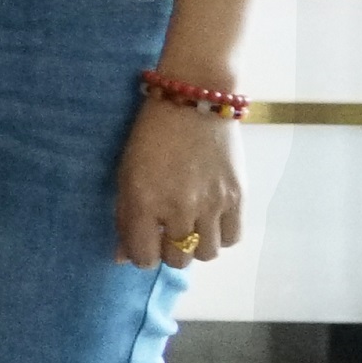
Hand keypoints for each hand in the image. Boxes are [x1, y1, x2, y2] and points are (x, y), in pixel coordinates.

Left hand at [111, 93, 240, 272]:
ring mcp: (212, 204)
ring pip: (207, 254)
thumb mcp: (126, 173)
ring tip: (191, 224)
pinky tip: (212, 218)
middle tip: (167, 232)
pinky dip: (221, 235)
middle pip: (177, 261)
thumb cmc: (150, 135)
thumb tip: (122, 258)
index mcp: (144, 201)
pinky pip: (233, 238)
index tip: (144, 243)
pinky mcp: (238, 197)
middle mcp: (179, 208)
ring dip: (196, 245)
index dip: (142, 256)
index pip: (144, 258)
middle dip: (169, 251)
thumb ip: (124, 217)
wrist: (193, 101)